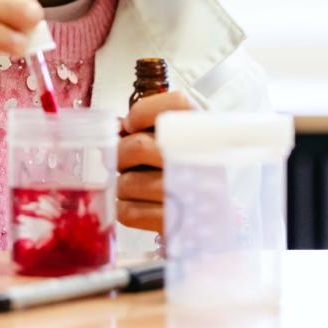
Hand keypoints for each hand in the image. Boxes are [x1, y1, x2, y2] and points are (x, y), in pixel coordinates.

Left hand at [117, 89, 194, 232]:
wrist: (211, 222)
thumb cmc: (185, 172)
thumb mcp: (178, 142)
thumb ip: (150, 127)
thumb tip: (117, 128)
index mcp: (206, 133)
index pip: (177, 104)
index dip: (142, 112)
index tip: (131, 124)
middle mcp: (201, 161)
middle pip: (138, 146)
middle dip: (121, 154)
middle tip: (126, 161)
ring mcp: (189, 194)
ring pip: (127, 182)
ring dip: (123, 184)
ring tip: (137, 185)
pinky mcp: (175, 223)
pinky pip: (128, 211)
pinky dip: (125, 207)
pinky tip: (139, 203)